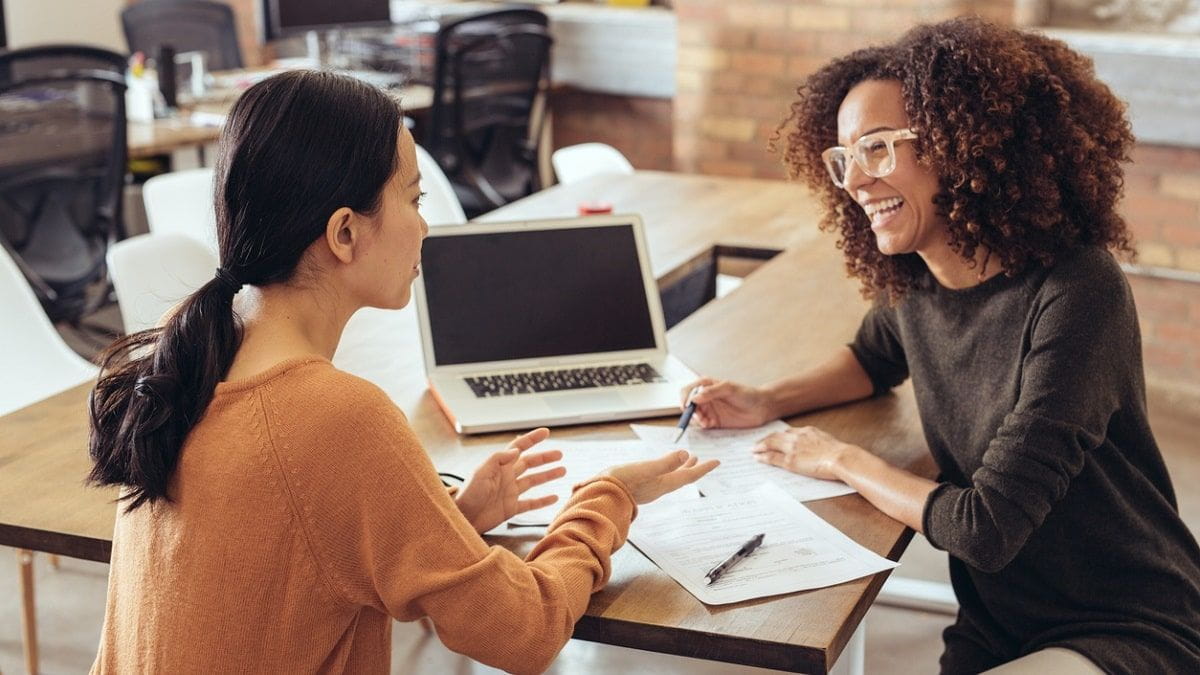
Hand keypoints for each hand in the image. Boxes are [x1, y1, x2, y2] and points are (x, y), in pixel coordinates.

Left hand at [455, 428, 565, 533]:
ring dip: (547, 475)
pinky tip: (554, 497)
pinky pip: (531, 503)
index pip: (519, 447)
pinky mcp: (511, 508)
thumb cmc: (468, 494)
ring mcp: (510, 492)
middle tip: (560, 454)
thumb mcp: (481, 473)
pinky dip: (543, 501)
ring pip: (533, 481)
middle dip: (545, 458)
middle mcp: (507, 477)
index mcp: (500, 466)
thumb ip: (498, 459)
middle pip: (529, 463)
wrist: (463, 518)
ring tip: (562, 471)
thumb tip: (516, 449)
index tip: (546, 432)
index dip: (532, 439)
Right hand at [603, 450, 719, 503]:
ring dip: (679, 467)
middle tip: (702, 460)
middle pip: (681, 477)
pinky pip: (659, 477)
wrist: (600, 497)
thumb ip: (665, 463)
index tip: (717, 462)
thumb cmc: (621, 484)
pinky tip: (659, 468)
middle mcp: (659, 487)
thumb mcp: (645, 470)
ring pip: (670, 477)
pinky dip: (665, 469)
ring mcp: (648, 488)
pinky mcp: (638, 486)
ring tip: (685, 459)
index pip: (689, 475)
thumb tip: (685, 453)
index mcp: (664, 483)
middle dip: (692, 468)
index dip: (704, 468)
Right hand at [679, 377, 773, 428]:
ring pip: (694, 416)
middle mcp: (706, 398)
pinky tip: (708, 424)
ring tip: (705, 420)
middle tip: (697, 415)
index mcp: (706, 386)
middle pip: (689, 405)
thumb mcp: (729, 388)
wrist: (762, 408)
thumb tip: (695, 397)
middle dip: (690, 411)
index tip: (686, 406)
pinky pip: (703, 425)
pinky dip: (702, 426)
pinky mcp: (714, 422)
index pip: (688, 391)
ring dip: (696, 419)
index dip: (684, 398)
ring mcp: (710, 410)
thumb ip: (712, 391)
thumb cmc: (748, 394)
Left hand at [751, 426, 857, 480]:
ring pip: (771, 444)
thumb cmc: (839, 453)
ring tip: (754, 449)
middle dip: (766, 440)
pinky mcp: (791, 460)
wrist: (841, 458)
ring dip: (761, 447)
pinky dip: (763, 457)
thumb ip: (817, 442)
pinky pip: (773, 458)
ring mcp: (793, 448)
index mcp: (807, 431)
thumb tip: (816, 447)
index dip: (779, 436)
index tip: (773, 438)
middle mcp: (797, 437)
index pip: (788, 432)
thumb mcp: (827, 442)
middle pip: (776, 436)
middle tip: (757, 443)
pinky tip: (757, 458)